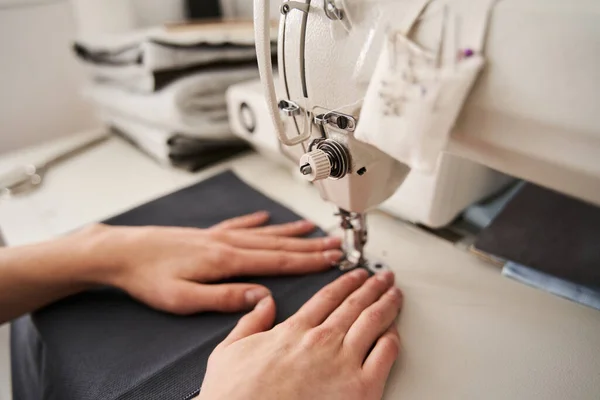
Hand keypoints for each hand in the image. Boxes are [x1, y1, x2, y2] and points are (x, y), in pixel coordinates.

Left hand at [87, 211, 342, 314]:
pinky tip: (266, 217)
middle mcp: (228, 243)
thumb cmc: (148, 277)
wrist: (122, 251)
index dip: (309, 261)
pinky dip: (257, 221)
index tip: (333, 259)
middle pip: (279, 245)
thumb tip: (261, 296)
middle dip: (311, 245)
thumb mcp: (183, 298)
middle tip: (337, 243)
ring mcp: (219, 235)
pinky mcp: (208, 234)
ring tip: (314, 229)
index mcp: (227, 261)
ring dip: (292, 232)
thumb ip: (224, 298)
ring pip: (265, 233)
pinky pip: (240, 224)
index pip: (279, 262)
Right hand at [199, 269, 402, 399]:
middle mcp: (322, 341)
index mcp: (294, 331)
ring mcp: (344, 363)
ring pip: (373, 322)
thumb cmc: (237, 397)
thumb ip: (250, 322)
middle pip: (355, 304)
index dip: (346, 283)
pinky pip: (385, 354)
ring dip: (387, 303)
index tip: (357, 276)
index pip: (328, 298)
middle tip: (383, 278)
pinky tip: (395, 331)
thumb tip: (263, 303)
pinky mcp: (362, 388)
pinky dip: (393, 338)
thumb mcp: (229, 351)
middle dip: (372, 287)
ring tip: (394, 294)